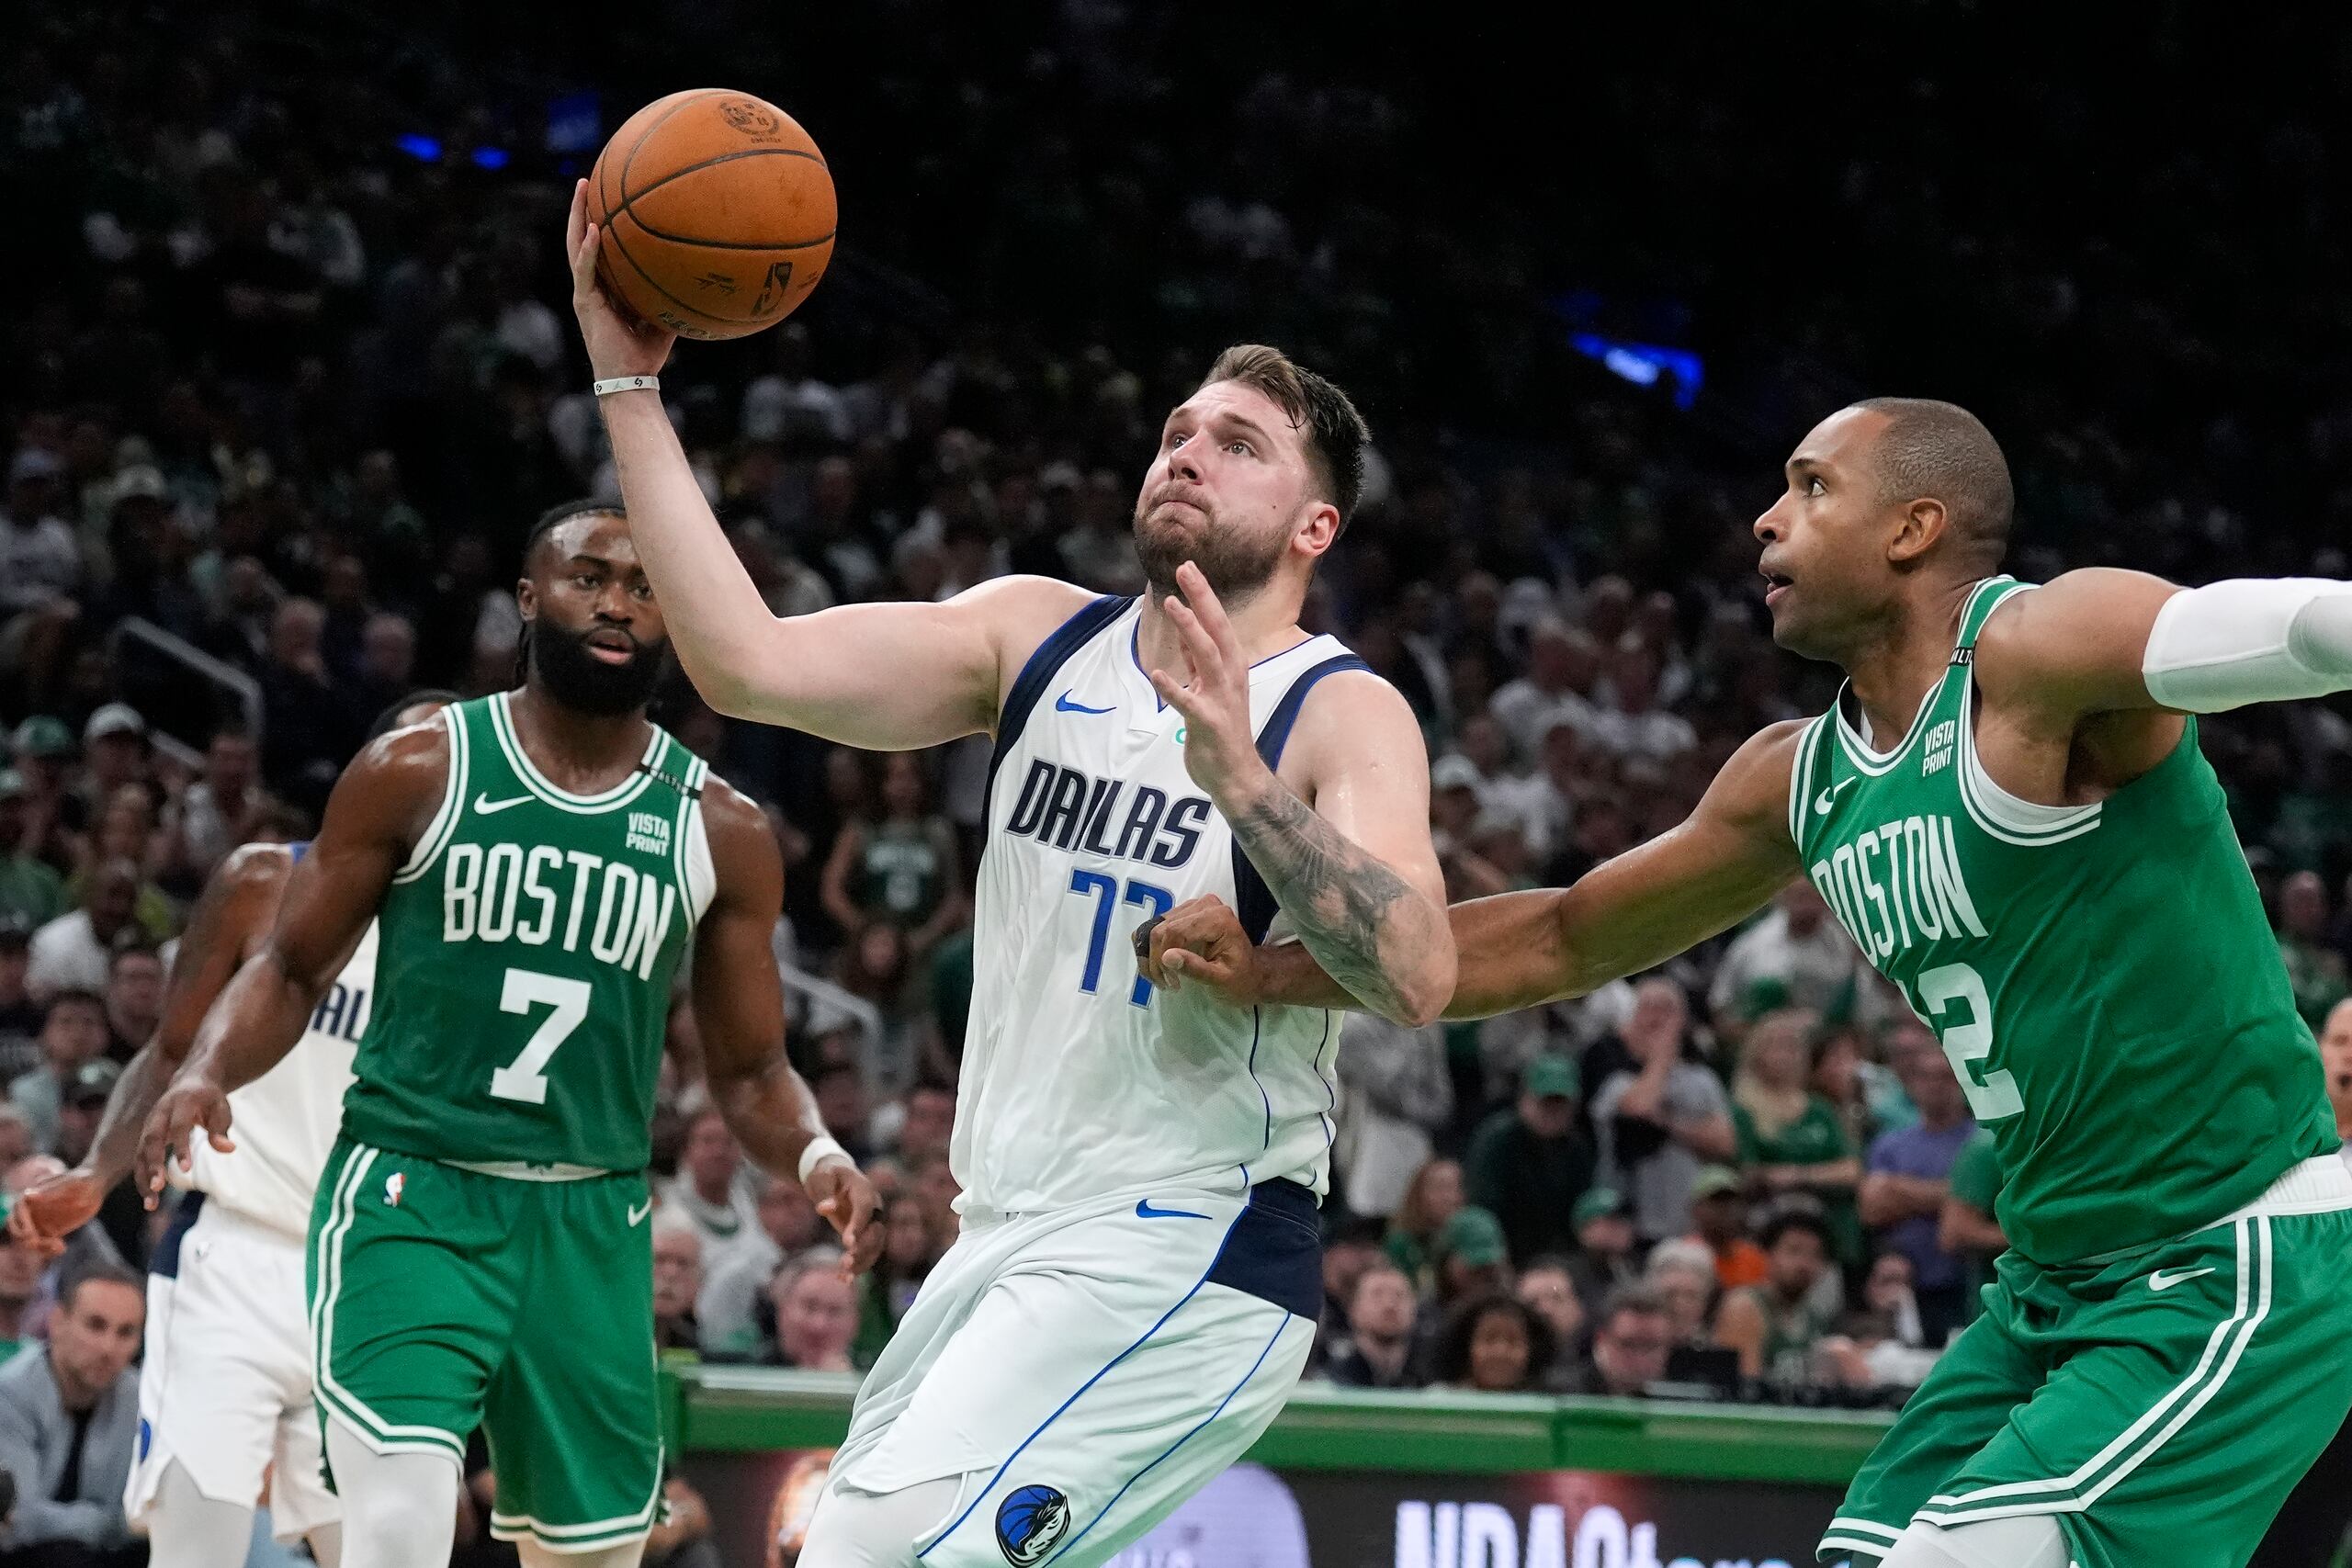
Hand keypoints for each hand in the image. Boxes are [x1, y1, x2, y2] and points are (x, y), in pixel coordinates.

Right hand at [9, 1168, 100, 1257]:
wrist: (93, 1184)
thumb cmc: (79, 1179)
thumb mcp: (67, 1183)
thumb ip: (48, 1190)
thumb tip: (27, 1196)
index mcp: (30, 1198)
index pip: (16, 1215)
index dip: (21, 1226)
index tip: (30, 1234)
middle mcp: (32, 1212)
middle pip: (19, 1232)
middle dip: (27, 1241)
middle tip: (42, 1244)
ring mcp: (41, 1222)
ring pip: (32, 1241)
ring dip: (41, 1248)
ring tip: (59, 1247)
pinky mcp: (52, 1230)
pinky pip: (45, 1245)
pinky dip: (50, 1250)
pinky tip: (62, 1248)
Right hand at [136, 1080, 233, 1202]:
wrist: (190, 1081)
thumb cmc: (209, 1098)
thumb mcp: (221, 1107)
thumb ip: (221, 1128)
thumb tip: (228, 1149)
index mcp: (180, 1102)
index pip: (179, 1126)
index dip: (181, 1147)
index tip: (186, 1169)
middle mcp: (159, 1113)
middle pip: (151, 1140)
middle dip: (153, 1164)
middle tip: (158, 1187)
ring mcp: (149, 1125)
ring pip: (141, 1153)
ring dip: (144, 1178)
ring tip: (151, 1204)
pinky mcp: (145, 1137)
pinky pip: (140, 1160)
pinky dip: (143, 1179)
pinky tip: (151, 1199)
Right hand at [566, 179, 675, 380]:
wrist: (631, 381)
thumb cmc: (647, 354)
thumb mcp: (663, 318)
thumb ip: (671, 295)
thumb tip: (699, 276)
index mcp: (605, 288)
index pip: (597, 247)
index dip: (596, 221)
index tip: (604, 195)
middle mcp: (590, 287)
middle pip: (580, 238)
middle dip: (581, 209)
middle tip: (586, 180)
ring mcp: (585, 294)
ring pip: (575, 247)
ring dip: (577, 217)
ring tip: (582, 189)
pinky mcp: (585, 304)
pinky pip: (585, 271)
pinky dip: (588, 250)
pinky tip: (592, 229)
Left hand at [806, 1158, 882, 1275]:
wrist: (833, 1177)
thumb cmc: (826, 1174)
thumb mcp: (821, 1177)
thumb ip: (824, 1192)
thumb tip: (826, 1209)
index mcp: (864, 1189)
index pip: (865, 1208)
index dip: (859, 1225)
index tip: (848, 1243)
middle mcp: (874, 1207)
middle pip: (876, 1231)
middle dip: (863, 1248)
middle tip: (846, 1262)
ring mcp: (871, 1221)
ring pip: (875, 1246)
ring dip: (862, 1261)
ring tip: (844, 1276)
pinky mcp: (864, 1234)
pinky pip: (867, 1252)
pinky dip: (858, 1266)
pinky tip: (843, 1279)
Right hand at [1136, 895, 1260, 1003]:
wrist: (1250, 973)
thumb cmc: (1240, 979)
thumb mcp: (1221, 981)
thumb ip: (1195, 968)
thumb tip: (1167, 957)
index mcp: (1218, 918)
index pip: (1176, 932)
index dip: (1165, 958)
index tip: (1172, 983)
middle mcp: (1205, 905)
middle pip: (1162, 929)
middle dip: (1157, 960)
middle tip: (1167, 984)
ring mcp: (1193, 906)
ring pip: (1156, 928)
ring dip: (1153, 956)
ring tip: (1165, 978)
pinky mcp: (1184, 912)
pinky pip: (1158, 926)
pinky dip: (1154, 948)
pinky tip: (1163, 966)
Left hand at [1145, 563, 1272, 807]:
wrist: (1236, 777)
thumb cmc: (1222, 731)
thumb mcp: (1210, 688)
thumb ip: (1197, 662)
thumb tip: (1185, 631)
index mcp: (1231, 667)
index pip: (1218, 623)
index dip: (1203, 594)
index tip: (1189, 566)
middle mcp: (1231, 678)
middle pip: (1217, 629)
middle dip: (1202, 598)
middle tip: (1186, 568)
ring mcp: (1222, 700)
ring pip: (1207, 657)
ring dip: (1190, 629)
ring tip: (1173, 604)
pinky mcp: (1209, 724)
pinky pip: (1188, 703)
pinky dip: (1174, 688)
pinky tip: (1157, 674)